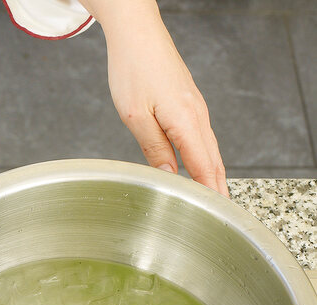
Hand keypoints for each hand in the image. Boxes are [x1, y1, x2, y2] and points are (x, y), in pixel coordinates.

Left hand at [83, 0, 227, 196]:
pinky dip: (205, 158)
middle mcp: (197, 115)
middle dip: (218, 189)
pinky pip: (201, 138)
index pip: (204, 166)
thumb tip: (169, 175)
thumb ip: (154, 148)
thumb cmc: (133, 70)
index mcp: (185, 120)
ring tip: (214, 201)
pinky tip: (200, 169)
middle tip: (222, 217)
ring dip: (213, 175)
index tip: (214, 215)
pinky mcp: (188, 104)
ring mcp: (195, 109)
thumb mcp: (135, 116)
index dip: (210, 192)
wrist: (138, 35)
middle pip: (213, 160)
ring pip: (209, 149)